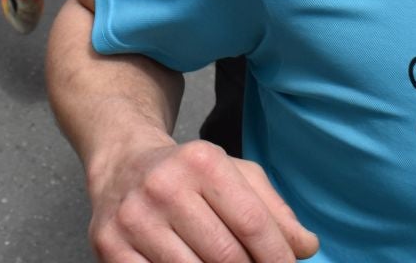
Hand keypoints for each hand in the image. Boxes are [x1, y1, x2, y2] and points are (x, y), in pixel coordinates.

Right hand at [88, 139, 318, 262]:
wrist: (122, 164)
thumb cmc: (188, 174)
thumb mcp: (235, 175)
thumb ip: (275, 210)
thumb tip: (306, 248)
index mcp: (202, 162)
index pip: (254, 225)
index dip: (278, 258)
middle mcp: (165, 186)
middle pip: (227, 256)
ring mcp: (134, 218)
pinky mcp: (110, 246)